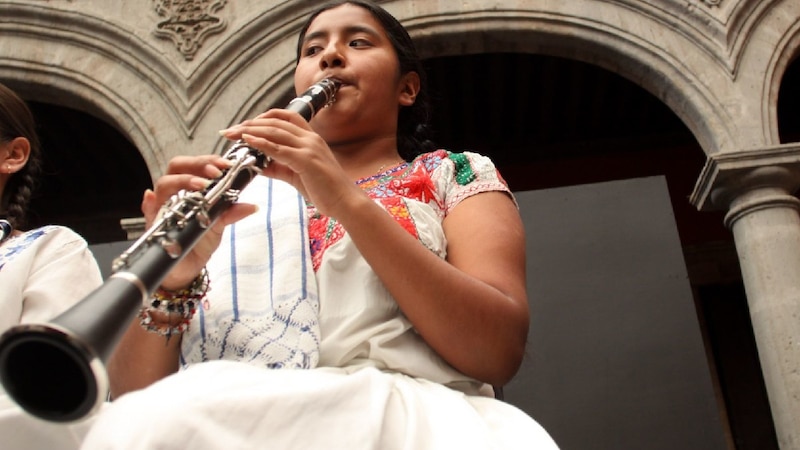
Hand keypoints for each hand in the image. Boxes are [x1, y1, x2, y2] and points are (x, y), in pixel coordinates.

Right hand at [141, 154, 257, 289]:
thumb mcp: (219, 225)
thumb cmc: (200, 240)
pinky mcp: (153, 223)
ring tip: (201, 185)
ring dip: (182, 181)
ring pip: (163, 185)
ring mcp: (161, 207)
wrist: (189, 266)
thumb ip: (231, 213)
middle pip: (177, 167)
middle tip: (215, 173)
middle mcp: (173, 193)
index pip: (195, 164)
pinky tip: (152, 198)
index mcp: (189, 187)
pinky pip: (147, 210)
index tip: (226, 164)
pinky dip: (149, 202)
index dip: (208, 160)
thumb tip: (251, 206)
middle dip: (196, 166)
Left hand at [219, 109, 363, 218]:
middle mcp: (310, 138)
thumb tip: (257, 164)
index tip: (244, 126)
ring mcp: (309, 147)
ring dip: (250, 131)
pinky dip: (261, 143)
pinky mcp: (306, 160)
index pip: (284, 118)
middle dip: (249, 124)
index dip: (261, 119)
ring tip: (233, 134)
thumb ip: (278, 166)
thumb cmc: (325, 190)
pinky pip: (279, 148)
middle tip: (229, 130)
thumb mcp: (297, 174)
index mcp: (311, 138)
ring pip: (275, 131)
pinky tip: (247, 142)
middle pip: (274, 122)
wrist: (346, 202)